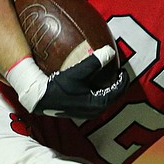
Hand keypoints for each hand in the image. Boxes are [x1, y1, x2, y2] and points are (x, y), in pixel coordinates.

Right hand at [10, 46, 129, 118]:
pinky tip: (93, 81)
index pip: (118, 91)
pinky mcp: (80, 110)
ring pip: (104, 99)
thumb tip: (110, 51)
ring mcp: (87, 112)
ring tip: (107, 75)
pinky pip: (96, 99)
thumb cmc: (59, 86)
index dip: (123, 79)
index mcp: (98, 104)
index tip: (123, 69)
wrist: (40, 98)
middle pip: (113, 96)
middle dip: (117, 84)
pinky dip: (99, 90)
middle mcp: (95, 111)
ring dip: (107, 87)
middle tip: (117, 71)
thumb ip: (95, 62)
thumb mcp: (78, 72)